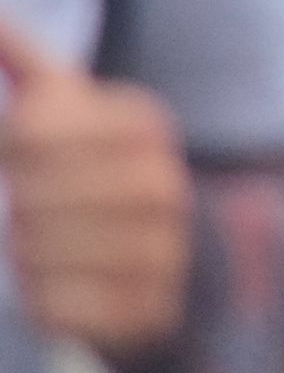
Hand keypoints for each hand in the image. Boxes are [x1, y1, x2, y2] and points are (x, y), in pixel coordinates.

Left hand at [0, 15, 191, 358]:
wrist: (177, 253)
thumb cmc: (96, 172)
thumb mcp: (77, 112)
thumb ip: (31, 62)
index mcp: (143, 124)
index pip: (28, 128)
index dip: (6, 147)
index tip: (15, 154)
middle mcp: (162, 183)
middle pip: (28, 196)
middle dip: (18, 206)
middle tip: (33, 208)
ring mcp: (161, 250)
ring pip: (36, 254)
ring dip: (24, 255)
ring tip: (45, 245)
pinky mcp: (147, 309)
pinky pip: (55, 308)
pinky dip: (40, 299)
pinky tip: (59, 282)